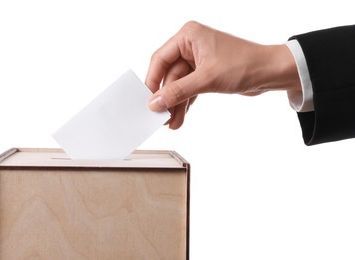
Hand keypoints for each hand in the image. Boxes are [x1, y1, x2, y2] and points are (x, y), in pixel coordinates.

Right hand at [146, 21, 299, 128]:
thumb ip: (178, 91)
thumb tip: (155, 102)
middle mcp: (191, 46)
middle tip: (161, 116)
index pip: (160, 59)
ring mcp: (198, 61)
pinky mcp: (205, 73)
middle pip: (169, 75)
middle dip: (167, 98)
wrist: (271, 72)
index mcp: (189, 36)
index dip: (152, 81)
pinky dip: (185, 103)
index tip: (147, 100)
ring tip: (172, 122)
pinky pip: (189, 89)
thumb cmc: (245, 64)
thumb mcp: (207, 79)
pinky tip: (180, 117)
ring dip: (176, 104)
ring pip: (179, 85)